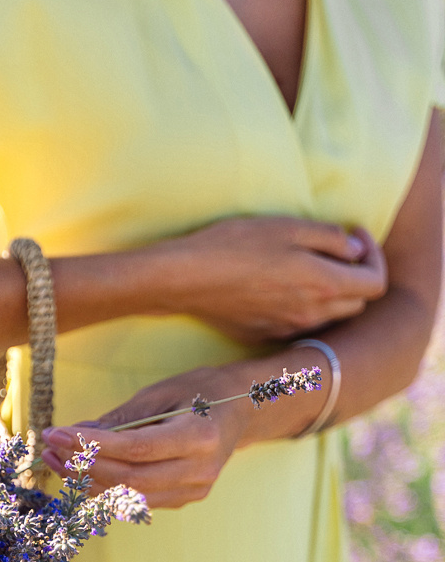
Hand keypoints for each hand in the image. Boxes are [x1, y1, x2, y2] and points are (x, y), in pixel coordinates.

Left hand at [41, 368, 247, 509]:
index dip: (93, 445)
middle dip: (83, 464)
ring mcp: (194, 491)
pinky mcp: (184, 499)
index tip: (57, 433)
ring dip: (87, 481)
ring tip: (56, 459)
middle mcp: (200, 472)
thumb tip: (75, 435)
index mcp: (200, 438)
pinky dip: (105, 488)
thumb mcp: (161, 393)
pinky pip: (136, 500)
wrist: (242, 412)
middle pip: (129, 479)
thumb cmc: (200, 393)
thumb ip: (120, 418)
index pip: (136, 449)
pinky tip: (80, 471)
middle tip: (50, 447)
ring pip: (129, 496)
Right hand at [145, 218, 387, 342]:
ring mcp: (288, 329)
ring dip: (332, 294)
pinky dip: (305, 307)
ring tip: (311, 268)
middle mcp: (311, 314)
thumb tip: (354, 251)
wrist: (186, 279)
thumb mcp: (288, 226)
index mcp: (323, 284)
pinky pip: (300, 325)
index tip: (356, 236)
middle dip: (357, 276)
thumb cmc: (235, 245)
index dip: (374, 256)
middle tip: (338, 251)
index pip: (376, 283)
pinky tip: (282, 287)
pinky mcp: (267, 335)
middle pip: (357, 303)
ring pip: (330, 317)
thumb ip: (330, 239)